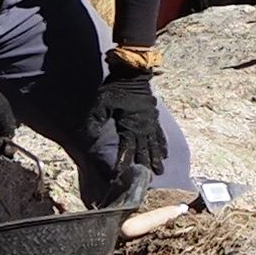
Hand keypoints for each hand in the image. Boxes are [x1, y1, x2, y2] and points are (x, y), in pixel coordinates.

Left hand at [84, 69, 169, 198]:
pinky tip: (165, 153)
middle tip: (148, 180)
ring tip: (159, 170)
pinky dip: (163, 144)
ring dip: (156, 158)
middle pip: (144, 149)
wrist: (132, 74)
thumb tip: (90, 137)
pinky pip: (160, 134)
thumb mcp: (101, 103)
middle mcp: (142, 126)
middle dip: (145, 165)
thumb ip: (96, 120)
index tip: (121, 175)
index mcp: (129, 124)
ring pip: (154, 144)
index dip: (123, 162)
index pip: (126, 148)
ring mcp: (150, 122)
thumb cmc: (115, 88)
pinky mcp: (154, 117)